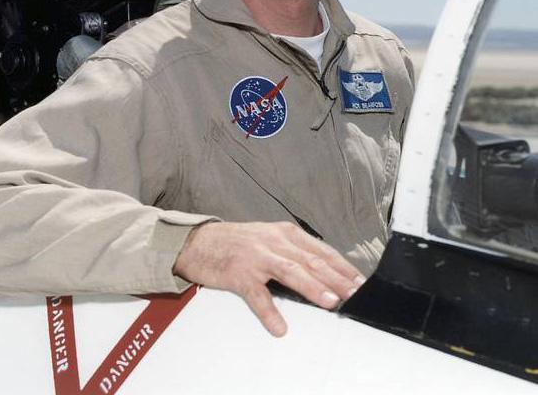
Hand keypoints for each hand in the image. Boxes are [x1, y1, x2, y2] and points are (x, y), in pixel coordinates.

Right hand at [173, 221, 365, 336]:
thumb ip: (294, 252)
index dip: (342, 266)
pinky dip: (269, 311)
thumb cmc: (239, 242)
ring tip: (330, 301)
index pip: (321, 250)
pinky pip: (257, 295)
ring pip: (290, 271)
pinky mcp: (239, 274)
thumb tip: (325, 273)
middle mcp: (273, 242)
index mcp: (285, 233)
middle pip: (311, 261)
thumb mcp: (270, 238)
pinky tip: (279, 326)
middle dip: (336, 278)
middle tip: (355, 294)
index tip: (360, 282)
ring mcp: (256, 257)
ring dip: (312, 287)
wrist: (201, 241)